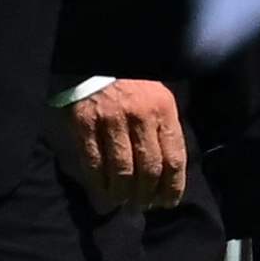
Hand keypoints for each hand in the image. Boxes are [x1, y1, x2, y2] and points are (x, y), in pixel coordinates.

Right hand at [59, 76, 188, 210]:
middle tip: (143, 206)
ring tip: (124, 202)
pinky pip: (94, 163)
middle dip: (148, 194)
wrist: (97, 55)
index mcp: (164, 109)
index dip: (173, 187)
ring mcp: (111, 121)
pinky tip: (104, 193)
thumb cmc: (132, 78)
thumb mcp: (158, 95)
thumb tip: (170, 168)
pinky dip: (99, 184)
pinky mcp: (85, 124)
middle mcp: (140, 116)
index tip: (168, 202)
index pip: (174, 158)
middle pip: (149, 169)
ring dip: (124, 194)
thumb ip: (164, 127)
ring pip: (122, 171)